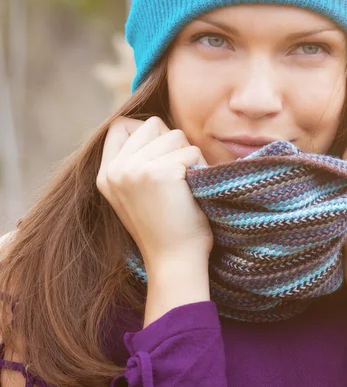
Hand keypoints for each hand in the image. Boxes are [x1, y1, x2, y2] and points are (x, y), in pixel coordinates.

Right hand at [96, 116, 213, 270]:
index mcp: (106, 174)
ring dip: (189, 157)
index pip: (122, 125)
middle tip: (177, 179)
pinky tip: (193, 192)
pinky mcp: (159, 172)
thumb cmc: (167, 227)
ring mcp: (134, 169)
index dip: (150, 135)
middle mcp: (115, 169)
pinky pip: (192, 151)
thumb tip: (156, 125)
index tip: (162, 162)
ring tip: (185, 187)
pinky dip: (200, 168)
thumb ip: (135, 161)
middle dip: (174, 146)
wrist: (175, 261)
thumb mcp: (136, 193)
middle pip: (154, 125)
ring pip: (176, 135)